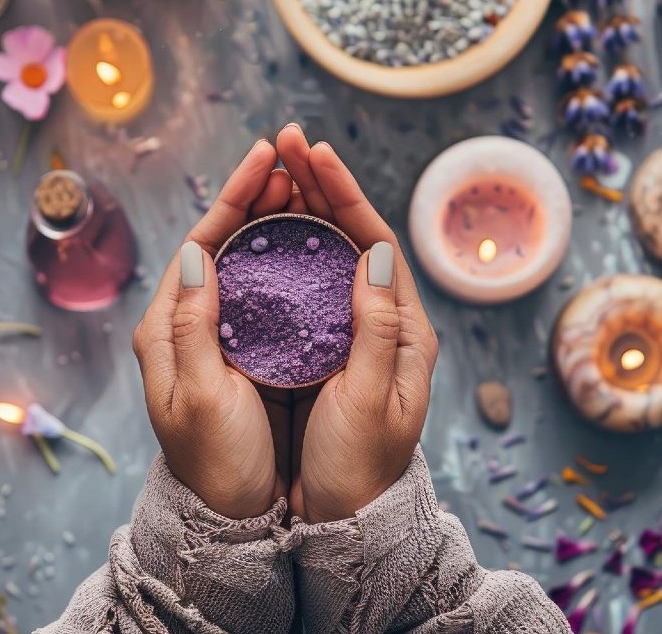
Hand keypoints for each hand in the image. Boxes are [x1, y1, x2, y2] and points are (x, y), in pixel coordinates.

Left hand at [132, 140, 295, 518]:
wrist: (229, 512)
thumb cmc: (213, 460)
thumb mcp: (197, 395)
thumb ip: (191, 326)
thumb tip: (195, 253)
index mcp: (165, 326)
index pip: (201, 240)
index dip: (235, 196)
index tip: (266, 158)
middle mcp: (186, 321)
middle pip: (223, 240)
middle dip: (258, 195)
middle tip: (294, 157)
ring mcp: (216, 334)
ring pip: (246, 258)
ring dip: (275, 219)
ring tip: (306, 183)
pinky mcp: (244, 350)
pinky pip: (265, 288)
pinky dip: (288, 257)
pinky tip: (314, 241)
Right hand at [274, 124, 439, 523]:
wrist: (342, 520)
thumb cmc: (360, 468)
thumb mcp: (372, 401)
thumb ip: (378, 329)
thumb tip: (377, 252)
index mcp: (405, 330)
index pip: (375, 240)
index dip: (342, 192)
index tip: (312, 153)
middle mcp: (380, 322)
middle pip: (348, 236)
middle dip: (316, 185)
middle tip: (283, 141)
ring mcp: (348, 333)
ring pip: (322, 255)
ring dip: (297, 209)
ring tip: (268, 169)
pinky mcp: (319, 349)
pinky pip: (301, 286)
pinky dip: (279, 251)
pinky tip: (256, 232)